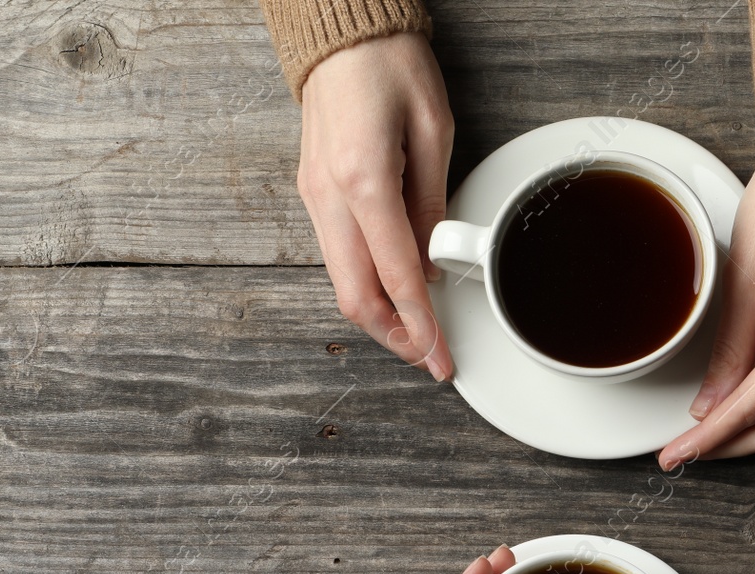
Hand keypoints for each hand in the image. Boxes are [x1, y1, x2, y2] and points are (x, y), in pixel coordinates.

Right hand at [298, 32, 454, 380]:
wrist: (340, 31)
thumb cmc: (388, 63)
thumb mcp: (434, 129)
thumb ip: (431, 203)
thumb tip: (430, 264)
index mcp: (364, 180)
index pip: (396, 278)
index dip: (422, 329)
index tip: (441, 360)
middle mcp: (329, 197)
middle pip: (355, 296)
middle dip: (394, 338)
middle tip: (430, 358)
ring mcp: (314, 197)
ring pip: (341, 282)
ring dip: (379, 316)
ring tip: (418, 333)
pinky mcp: (313, 194)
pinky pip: (337, 256)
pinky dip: (366, 285)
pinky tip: (394, 293)